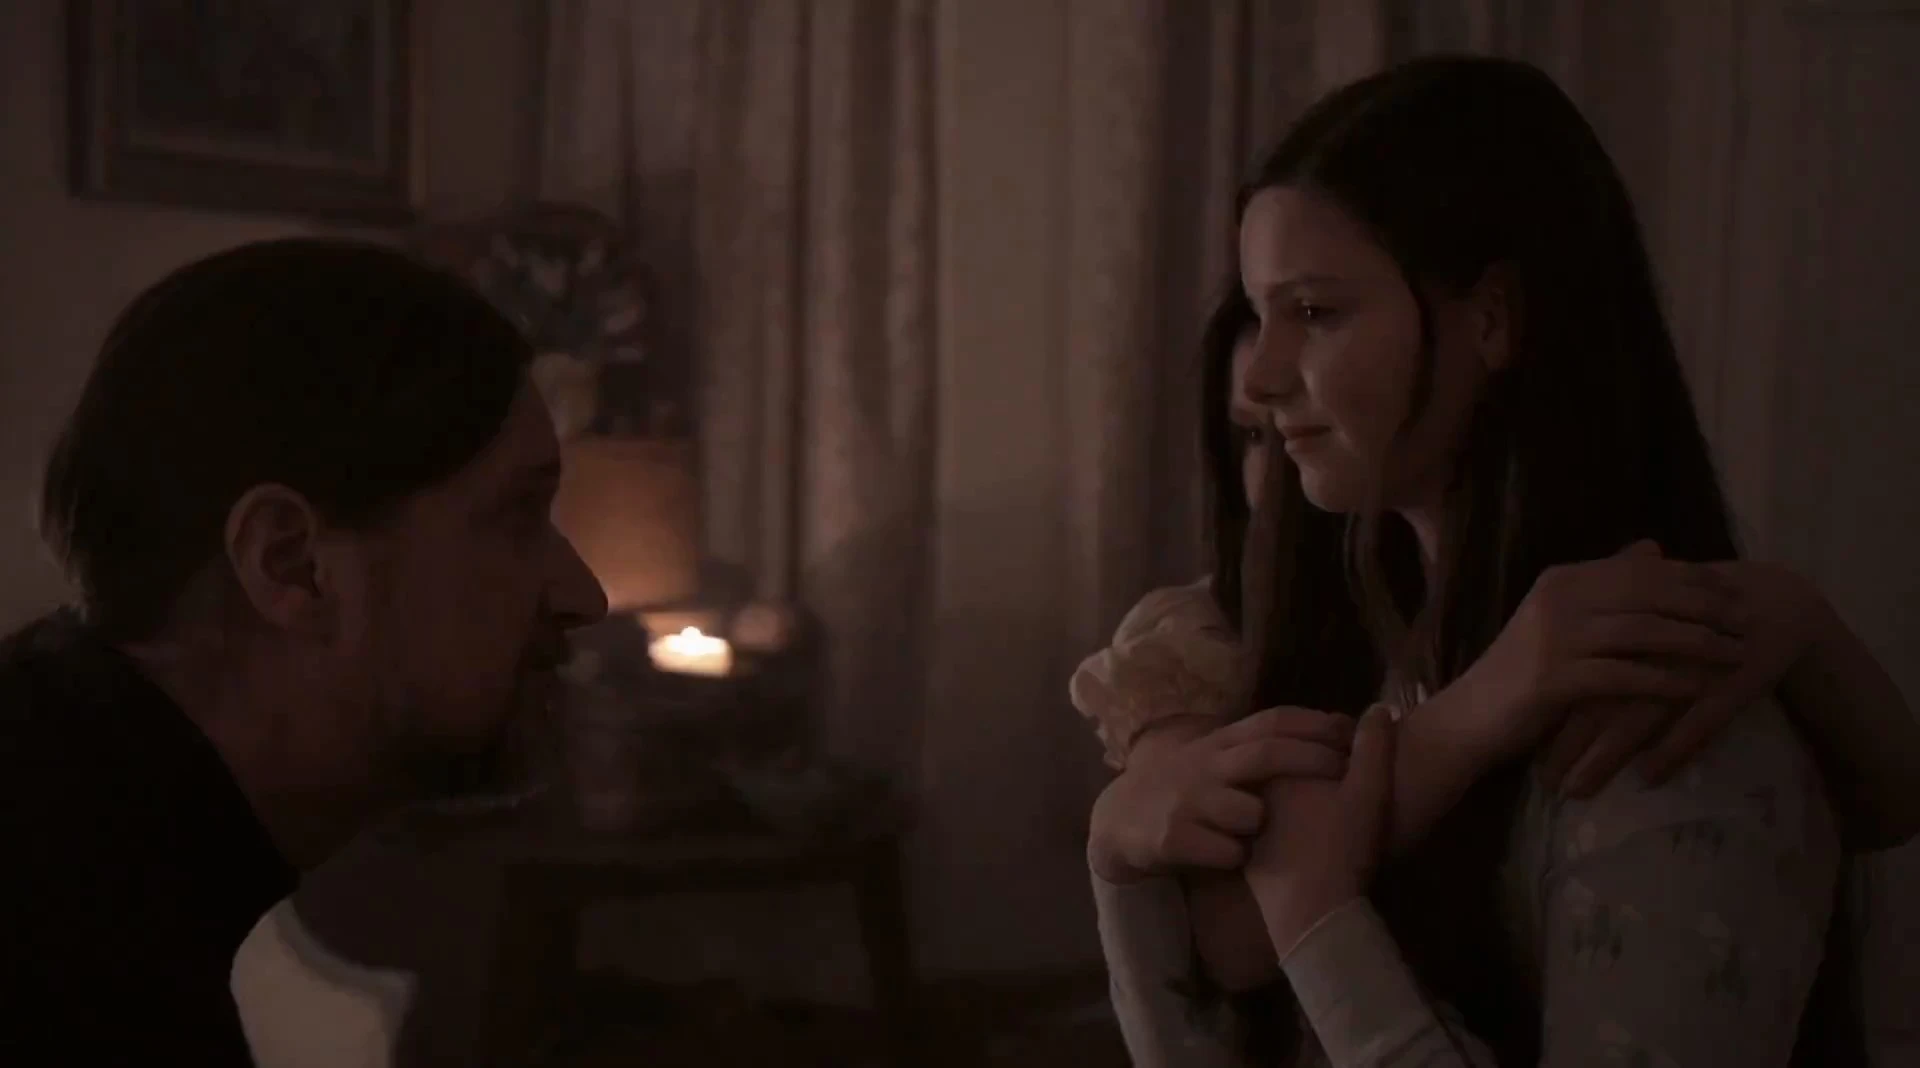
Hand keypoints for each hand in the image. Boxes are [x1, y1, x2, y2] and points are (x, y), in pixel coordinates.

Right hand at [1087, 707, 1352, 883]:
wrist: (1121, 818)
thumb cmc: (1186, 788)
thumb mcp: (1215, 757)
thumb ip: (1257, 746)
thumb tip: (1325, 731)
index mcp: (1220, 743)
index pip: (1272, 721)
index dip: (1313, 723)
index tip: (1351, 728)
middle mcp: (1206, 765)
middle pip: (1265, 754)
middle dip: (1310, 760)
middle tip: (1345, 771)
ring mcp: (1188, 801)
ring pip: (1248, 811)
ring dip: (1266, 822)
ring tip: (1267, 834)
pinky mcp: (1173, 837)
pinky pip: (1226, 852)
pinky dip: (1239, 856)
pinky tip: (1239, 859)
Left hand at [1245, 706, 1395, 955]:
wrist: (1312, 916)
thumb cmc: (1339, 849)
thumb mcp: (1367, 793)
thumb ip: (1374, 747)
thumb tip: (1378, 708)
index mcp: (1272, 770)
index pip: (1299, 738)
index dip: (1336, 739)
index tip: (1360, 749)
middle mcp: (1252, 793)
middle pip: (1284, 765)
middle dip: (1316, 763)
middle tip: (1353, 776)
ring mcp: (1249, 827)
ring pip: (1276, 797)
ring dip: (1306, 794)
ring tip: (1341, 806)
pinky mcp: (1252, 858)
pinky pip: (1273, 830)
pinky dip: (1296, 826)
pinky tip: (1323, 839)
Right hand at [1455, 540, 1743, 766]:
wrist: (1472, 716)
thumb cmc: (1522, 671)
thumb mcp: (1560, 617)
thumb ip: (1605, 584)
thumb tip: (1654, 548)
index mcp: (1562, 579)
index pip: (1640, 569)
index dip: (1691, 578)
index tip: (1734, 591)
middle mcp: (1558, 598)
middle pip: (1648, 595)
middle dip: (1704, 607)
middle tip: (1747, 621)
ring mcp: (1554, 638)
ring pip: (1643, 632)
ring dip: (1696, 643)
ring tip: (1735, 655)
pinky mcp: (1554, 678)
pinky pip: (1625, 676)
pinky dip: (1667, 681)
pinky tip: (1698, 689)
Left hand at [1536, 560, 1819, 794]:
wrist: (1772, 602)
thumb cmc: (1697, 615)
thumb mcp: (1650, 622)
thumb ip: (1606, 644)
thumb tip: (1554, 683)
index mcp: (1628, 625)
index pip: (1576, 671)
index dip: (1549, 709)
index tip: (1522, 742)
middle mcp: (1652, 645)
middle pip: (1599, 697)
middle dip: (1567, 742)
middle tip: (1543, 780)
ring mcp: (1692, 664)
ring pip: (1639, 716)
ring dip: (1606, 756)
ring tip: (1578, 790)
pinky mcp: (1731, 682)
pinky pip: (1698, 722)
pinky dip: (1672, 750)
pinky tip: (1646, 779)